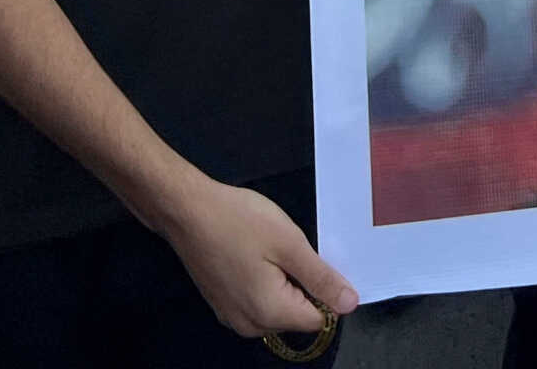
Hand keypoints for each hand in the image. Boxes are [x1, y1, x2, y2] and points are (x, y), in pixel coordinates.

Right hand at [154, 174, 356, 337]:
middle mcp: (250, 325)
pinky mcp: (223, 304)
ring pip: (277, 308)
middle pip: (296, 315)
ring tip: (272, 249)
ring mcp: (232, 316)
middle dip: (303, 286)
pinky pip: (258, 301)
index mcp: (270, 313)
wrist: (187, 211)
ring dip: (284, 283)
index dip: (326, 292)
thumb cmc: (239, 222)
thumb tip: (350, 305)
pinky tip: (257, 254)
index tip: (317, 261)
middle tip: (291, 249)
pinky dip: (266, 282)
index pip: (318, 320)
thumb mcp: (289, 244)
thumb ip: (321, 278)